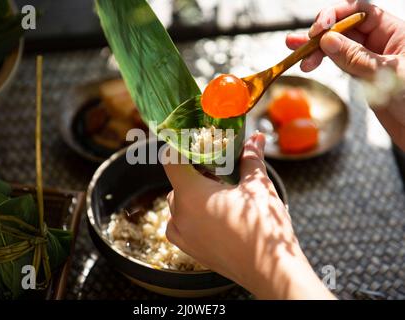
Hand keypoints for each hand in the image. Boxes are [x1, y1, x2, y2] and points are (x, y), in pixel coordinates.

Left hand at [163, 133, 334, 298]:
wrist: (270, 271)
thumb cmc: (264, 227)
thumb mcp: (258, 186)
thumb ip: (251, 159)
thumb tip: (256, 139)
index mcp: (191, 194)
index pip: (170, 160)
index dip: (179, 148)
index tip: (193, 145)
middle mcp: (180, 214)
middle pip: (177, 182)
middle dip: (195, 174)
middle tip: (219, 173)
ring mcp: (182, 234)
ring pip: (178, 204)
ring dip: (192, 195)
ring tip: (219, 196)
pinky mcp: (189, 249)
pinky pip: (179, 225)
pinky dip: (189, 216)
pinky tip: (211, 216)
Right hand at [286, 0, 404, 149]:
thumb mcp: (386, 76)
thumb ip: (356, 58)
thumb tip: (327, 41)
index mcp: (396, 33)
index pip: (361, 12)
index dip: (338, 14)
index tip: (320, 28)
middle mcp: (382, 41)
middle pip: (345, 27)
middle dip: (320, 33)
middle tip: (301, 43)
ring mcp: (370, 58)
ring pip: (338, 45)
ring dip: (315, 48)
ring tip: (294, 51)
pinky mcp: (362, 74)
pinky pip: (338, 61)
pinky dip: (322, 61)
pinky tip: (308, 62)